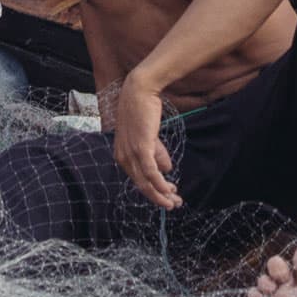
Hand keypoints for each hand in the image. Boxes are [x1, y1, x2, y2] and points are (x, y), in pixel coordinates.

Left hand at [112, 72, 179, 209]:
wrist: (139, 91)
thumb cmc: (143, 110)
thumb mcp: (149, 136)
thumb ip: (157, 153)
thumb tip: (167, 169)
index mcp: (121, 155)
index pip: (137, 179)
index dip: (153, 190)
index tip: (168, 195)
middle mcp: (122, 157)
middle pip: (141, 185)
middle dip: (158, 198)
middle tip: (173, 205)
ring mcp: (130, 153)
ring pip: (146, 183)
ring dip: (161, 195)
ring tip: (174, 202)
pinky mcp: (141, 148)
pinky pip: (151, 172)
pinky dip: (160, 184)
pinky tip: (169, 190)